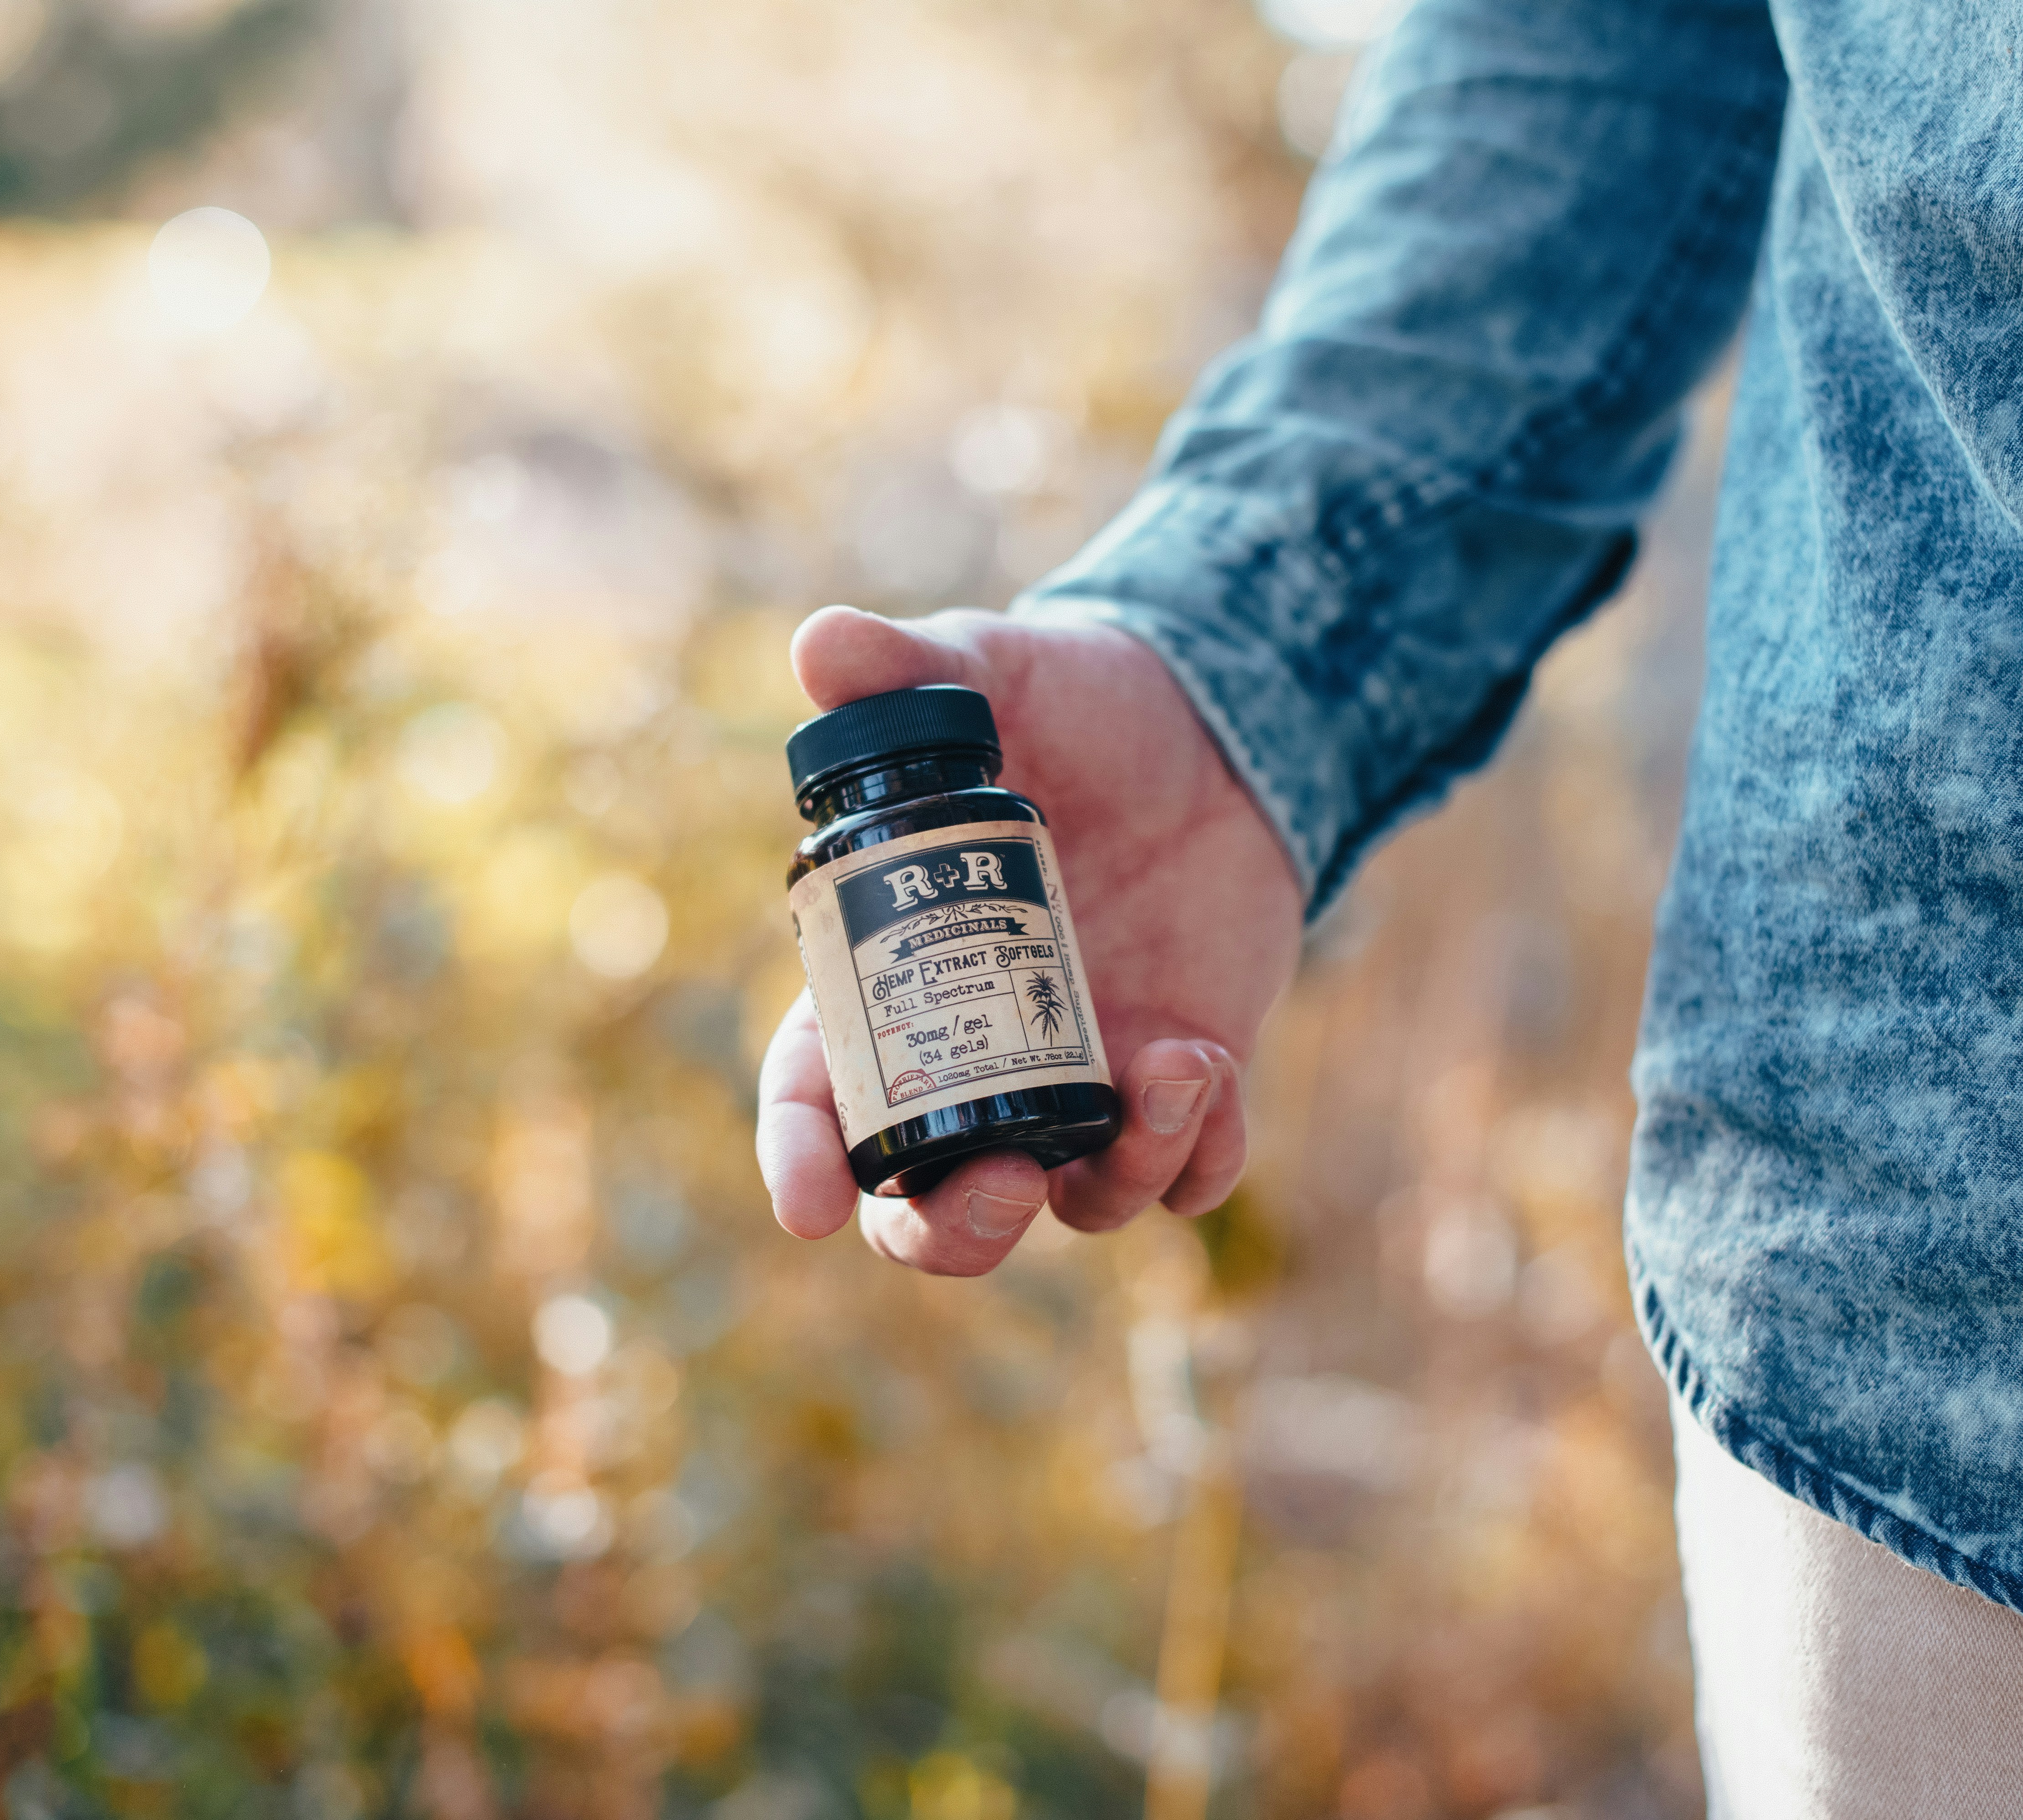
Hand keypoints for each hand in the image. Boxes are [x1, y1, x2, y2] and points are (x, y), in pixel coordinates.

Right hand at [756, 605, 1304, 1273]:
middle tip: (1001, 1188)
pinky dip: (1200, 1155)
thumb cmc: (1081, 702)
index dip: (803, 1160)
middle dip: (951, 1229)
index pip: (821, 1098)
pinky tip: (1212, 1068)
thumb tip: (822, 644)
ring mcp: (1082, 1076)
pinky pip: (1190, 1176)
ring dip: (1116, 1171)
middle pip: (929, 1204)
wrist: (1219, 723)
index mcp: (898, 977)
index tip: (810, 1205)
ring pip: (1074, 1203)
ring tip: (1171, 1068)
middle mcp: (980, 1051)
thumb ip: (907, 667)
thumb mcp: (994, 671)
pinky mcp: (1182, 1079)